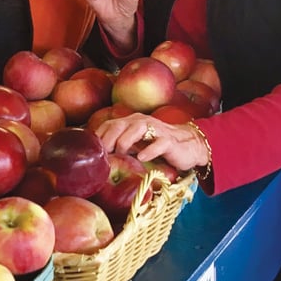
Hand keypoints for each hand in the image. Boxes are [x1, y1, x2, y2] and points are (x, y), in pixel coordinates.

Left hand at [95, 112, 209, 173]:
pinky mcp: (169, 140)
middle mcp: (141, 122)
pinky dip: (148, 150)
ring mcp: (156, 129)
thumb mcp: (136, 145)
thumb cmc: (157, 146)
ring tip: (120, 152)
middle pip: (119, 124)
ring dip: (125, 141)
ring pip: (136, 129)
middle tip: (104, 153)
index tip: (92, 150)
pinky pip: (158, 143)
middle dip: (108, 138)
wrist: (187, 145)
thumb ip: (120, 146)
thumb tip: (99, 158)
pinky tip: (142, 157)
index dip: (99, 136)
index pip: (109, 124)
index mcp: (131, 122)